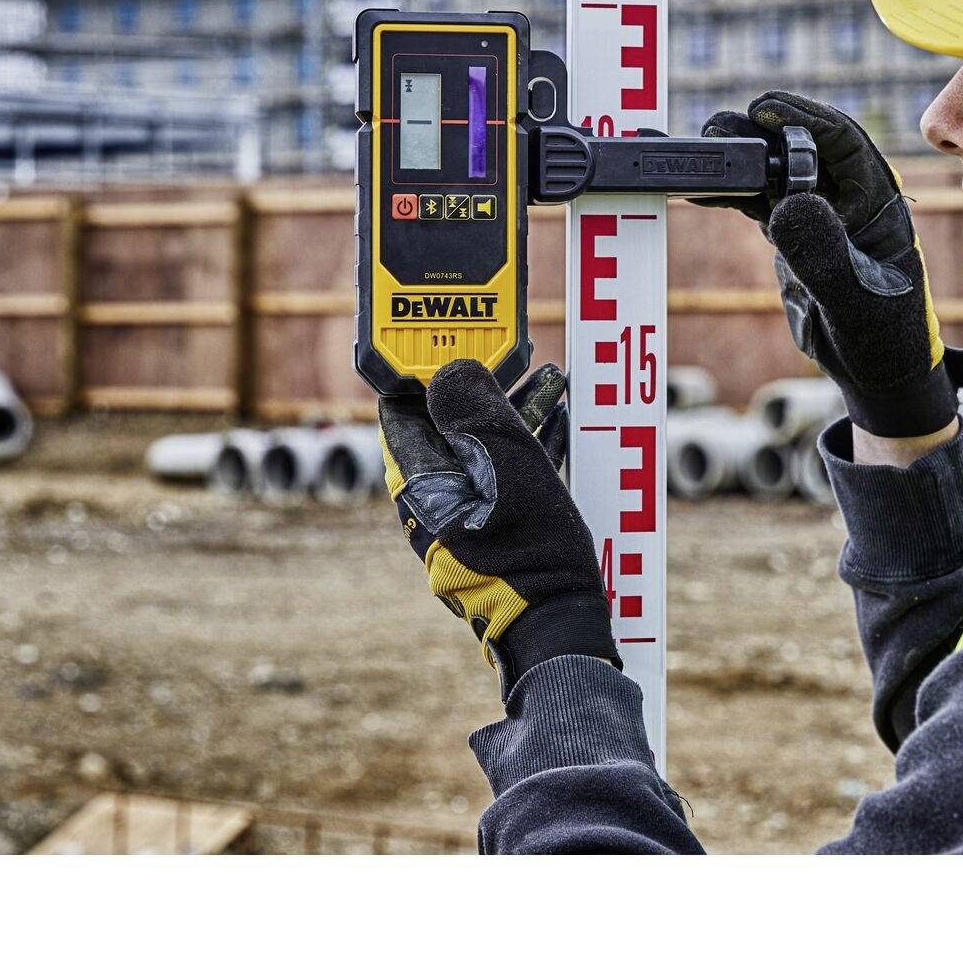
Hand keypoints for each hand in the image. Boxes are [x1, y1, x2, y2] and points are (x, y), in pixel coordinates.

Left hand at [377, 359, 616, 695]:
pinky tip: (560, 421)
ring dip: (512, 412)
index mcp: (419, 486)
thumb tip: (447, 369)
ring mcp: (464, 520)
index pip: (402, 410)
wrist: (559, 625)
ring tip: (550, 380)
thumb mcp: (505, 462)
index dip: (423, 369)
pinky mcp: (496, 533)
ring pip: (481, 449)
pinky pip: (505, 475)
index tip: (455, 337)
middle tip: (514, 353)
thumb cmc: (530, 547)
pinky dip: (528, 444)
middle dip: (482, 386)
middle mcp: (433, 503)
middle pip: (447, 426)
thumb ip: (473, 409)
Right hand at [697, 91, 962, 436]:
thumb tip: (787, 203)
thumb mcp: (857, 300)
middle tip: (718, 127)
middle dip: (761, 130)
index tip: (764, 110)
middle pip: (802, 144)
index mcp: (879, 200)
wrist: (876, 372)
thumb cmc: (884, 339)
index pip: (843, 139)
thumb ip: (825, 255)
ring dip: (740, 160)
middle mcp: (849, 197)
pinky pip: (759, 201)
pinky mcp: (794, 233)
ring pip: (775, 170)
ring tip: (701, 151)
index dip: (803, 117)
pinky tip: (700, 189)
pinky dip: (731, 193)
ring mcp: (820, 213)